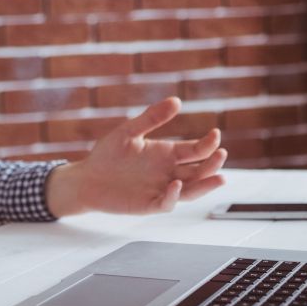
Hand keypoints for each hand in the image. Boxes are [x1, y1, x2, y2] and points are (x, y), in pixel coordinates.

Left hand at [45, 97, 226, 216]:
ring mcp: (161, 189)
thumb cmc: (107, 155)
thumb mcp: (129, 131)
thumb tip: (176, 101)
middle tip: (221, 154)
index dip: (208, 144)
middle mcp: (169, 172)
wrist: (86, 178)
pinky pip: (166, 203)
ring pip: (190, 190)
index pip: (196, 150)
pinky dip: (173, 196)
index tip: (215, 134)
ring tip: (220, 178)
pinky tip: (175, 185)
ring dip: (205, 185)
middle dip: (212, 163)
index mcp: (167, 154)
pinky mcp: (148, 204)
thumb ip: (151, 118)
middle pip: (199, 170)